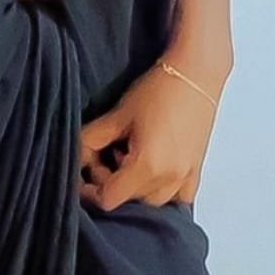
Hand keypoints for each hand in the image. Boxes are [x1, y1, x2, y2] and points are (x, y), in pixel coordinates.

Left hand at [78, 54, 225, 211]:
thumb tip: (76, 157)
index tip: (85, 171)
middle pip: (130, 201)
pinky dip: (161, 191)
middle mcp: (170, 178)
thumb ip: (91, 140)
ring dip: (135, 188)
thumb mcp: (117, 115)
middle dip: (111, 183)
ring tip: (129, 157)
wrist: (196, 73)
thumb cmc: (157, 90)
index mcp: (148, 166)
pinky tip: (153, 171)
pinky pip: (178, 198)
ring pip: (153, 202)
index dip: (90, 190)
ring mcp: (187, 176)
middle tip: (105, 155)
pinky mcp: (197, 170)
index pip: (109, 199)